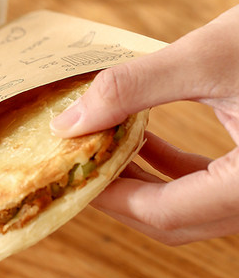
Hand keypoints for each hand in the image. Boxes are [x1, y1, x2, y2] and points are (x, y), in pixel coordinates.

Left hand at [51, 6, 238, 244]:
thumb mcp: (210, 56)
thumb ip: (133, 89)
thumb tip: (68, 121)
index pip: (163, 212)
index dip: (108, 195)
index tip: (70, 170)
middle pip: (172, 220)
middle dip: (119, 195)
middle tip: (79, 166)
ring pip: (187, 206)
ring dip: (140, 181)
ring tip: (101, 148)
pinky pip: (206, 184)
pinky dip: (169, 167)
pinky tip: (141, 137)